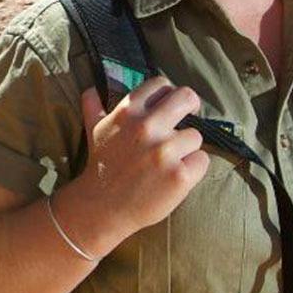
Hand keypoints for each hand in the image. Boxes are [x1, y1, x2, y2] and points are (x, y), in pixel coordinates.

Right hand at [53, 76, 208, 255]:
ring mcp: (165, 151)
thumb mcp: (95, 132)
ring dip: (188, 148)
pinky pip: (202, 161)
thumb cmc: (101, 167)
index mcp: (129, 112)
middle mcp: (147, 127)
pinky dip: (193, 168)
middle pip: (187, 98)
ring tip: (172, 161)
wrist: (102, 208)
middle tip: (189, 118)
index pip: (161, 84)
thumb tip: (90, 90)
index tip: (170, 106)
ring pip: (196, 135)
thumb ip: (94, 108)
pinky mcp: (179, 175)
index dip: (168, 94)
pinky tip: (177, 175)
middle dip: (191, 106)